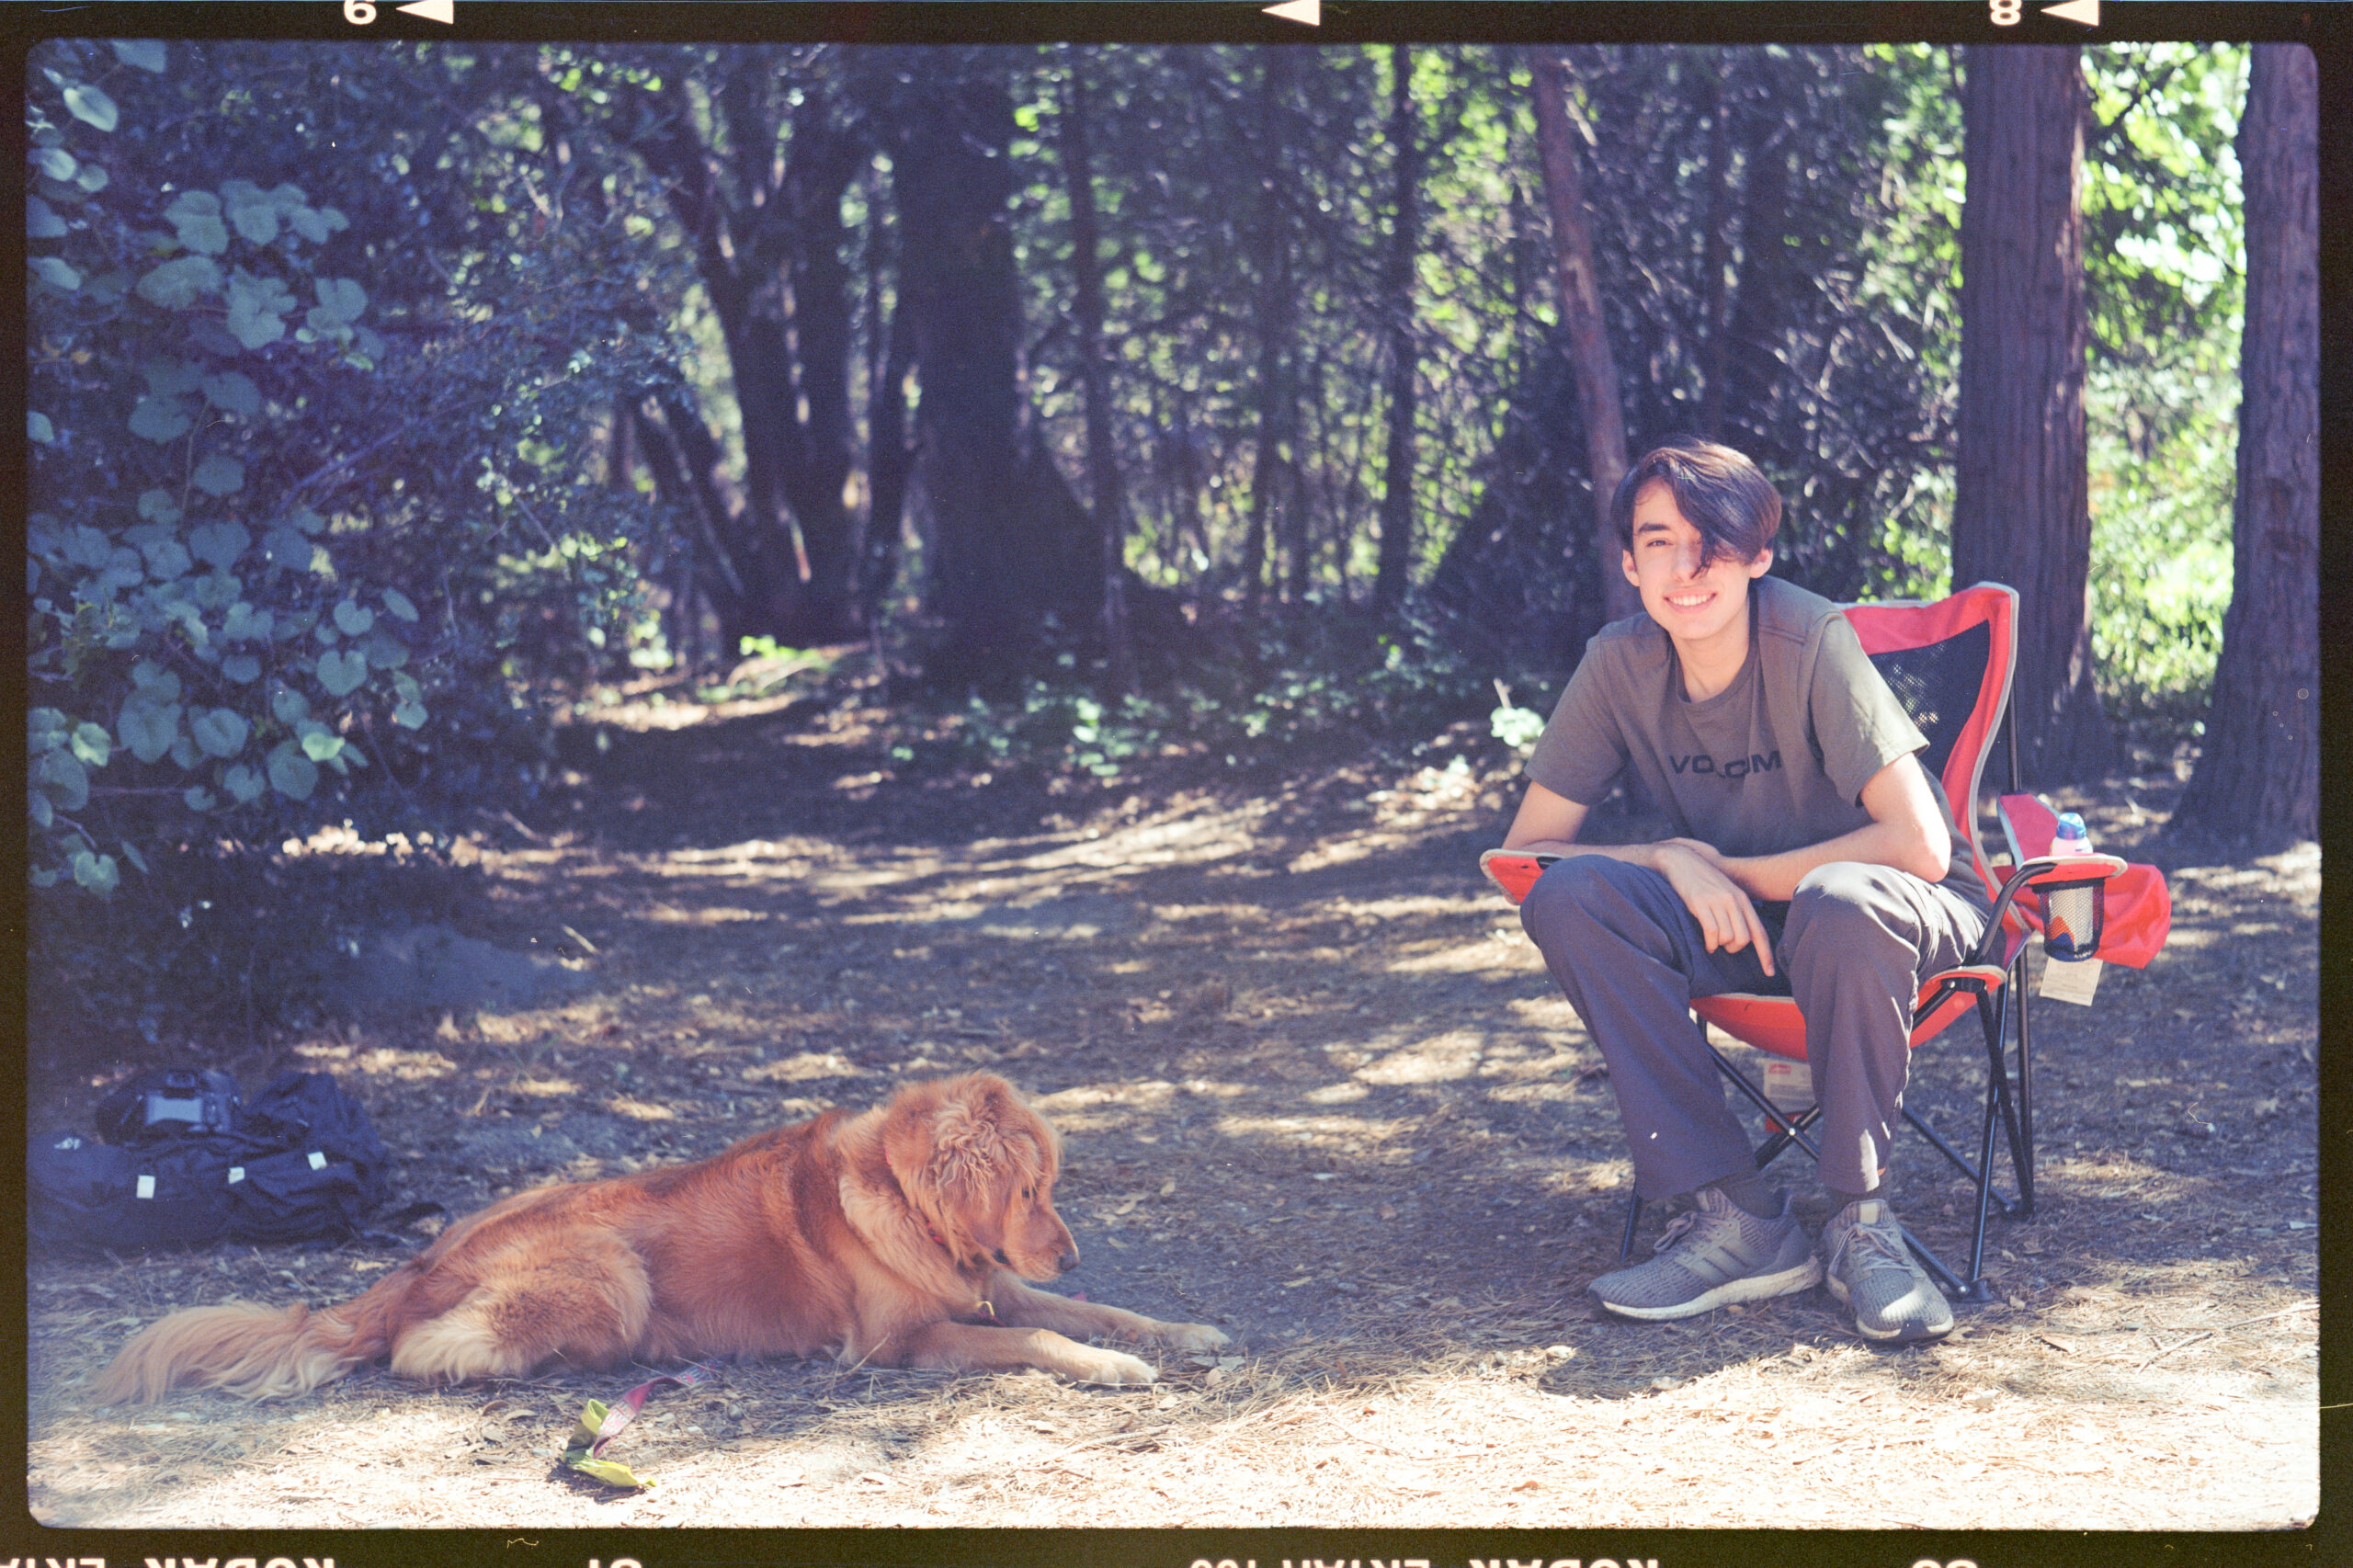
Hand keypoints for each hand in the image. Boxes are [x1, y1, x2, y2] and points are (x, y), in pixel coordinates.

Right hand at [1651, 840, 1775, 976]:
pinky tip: (1706, 943)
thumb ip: (1737, 912)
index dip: (1765, 954)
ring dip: (1719, 945)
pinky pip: (1711, 932)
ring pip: (1727, 937)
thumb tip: (1744, 938)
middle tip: (1723, 946)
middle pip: (1743, 939)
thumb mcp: (1726, 893)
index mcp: (1742, 900)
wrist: (1683, 861)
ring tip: (1712, 941)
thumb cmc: (1704, 880)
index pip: (1759, 932)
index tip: (1769, 973)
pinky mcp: (1700, 903)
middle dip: (1733, 948)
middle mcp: (1733, 900)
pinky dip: (1709, 943)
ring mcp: (1717, 901)